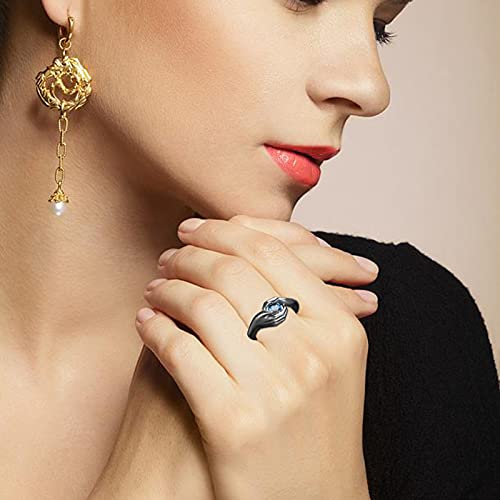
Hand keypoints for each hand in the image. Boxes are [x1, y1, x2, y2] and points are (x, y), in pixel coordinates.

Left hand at [136, 215, 373, 498]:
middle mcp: (312, 353)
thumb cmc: (316, 427)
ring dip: (168, 287)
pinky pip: (180, 350)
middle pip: (234, 271)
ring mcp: (274, 389)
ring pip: (202, 304)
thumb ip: (308, 304)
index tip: (196, 230)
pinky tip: (147, 322)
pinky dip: (155, 327)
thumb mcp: (332, 361)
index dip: (225, 231)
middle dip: (191, 253)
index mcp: (341, 329)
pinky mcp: (232, 423)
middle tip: (170, 254)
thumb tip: (256, 243)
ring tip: (155, 288)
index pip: (272, 251)